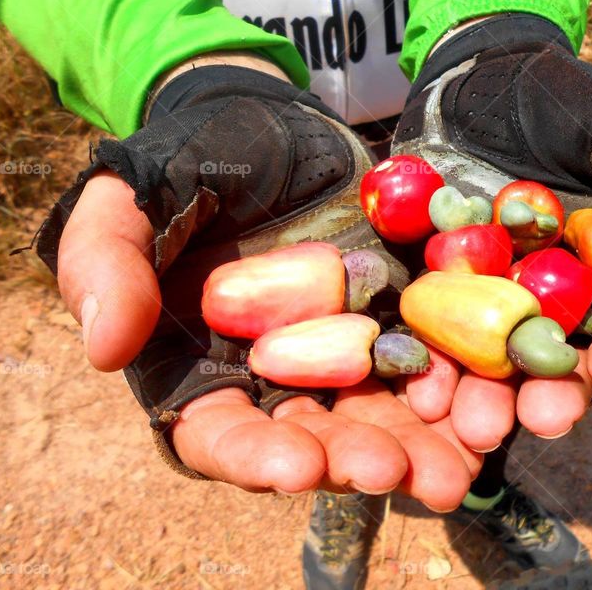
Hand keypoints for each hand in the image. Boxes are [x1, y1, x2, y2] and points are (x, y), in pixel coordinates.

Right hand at [38, 61, 480, 509]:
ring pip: (378, 413)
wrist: (263, 119)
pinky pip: (427, 360)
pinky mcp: (392, 316)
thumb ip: (106, 262)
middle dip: (351, 458)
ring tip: (456, 468)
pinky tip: (488, 407)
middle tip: (393, 472)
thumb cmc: (184, 159)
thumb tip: (104, 348)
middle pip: (312, 436)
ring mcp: (340, 350)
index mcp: (200, 368)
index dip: (253, 454)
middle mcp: (274, 376)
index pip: (218, 432)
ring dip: (417, 445)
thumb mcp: (130, 196)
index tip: (292, 466)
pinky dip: (455, 386)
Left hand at [393, 14, 591, 447]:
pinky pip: (427, 328)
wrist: (479, 74)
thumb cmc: (568, 102)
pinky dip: (423, 359)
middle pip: (561, 359)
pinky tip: (417, 386)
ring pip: (492, 360)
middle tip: (545, 418)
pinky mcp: (433, 284)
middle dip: (556, 393)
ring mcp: (488, 296)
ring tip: (475, 425)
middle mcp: (552, 298)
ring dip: (486, 396)